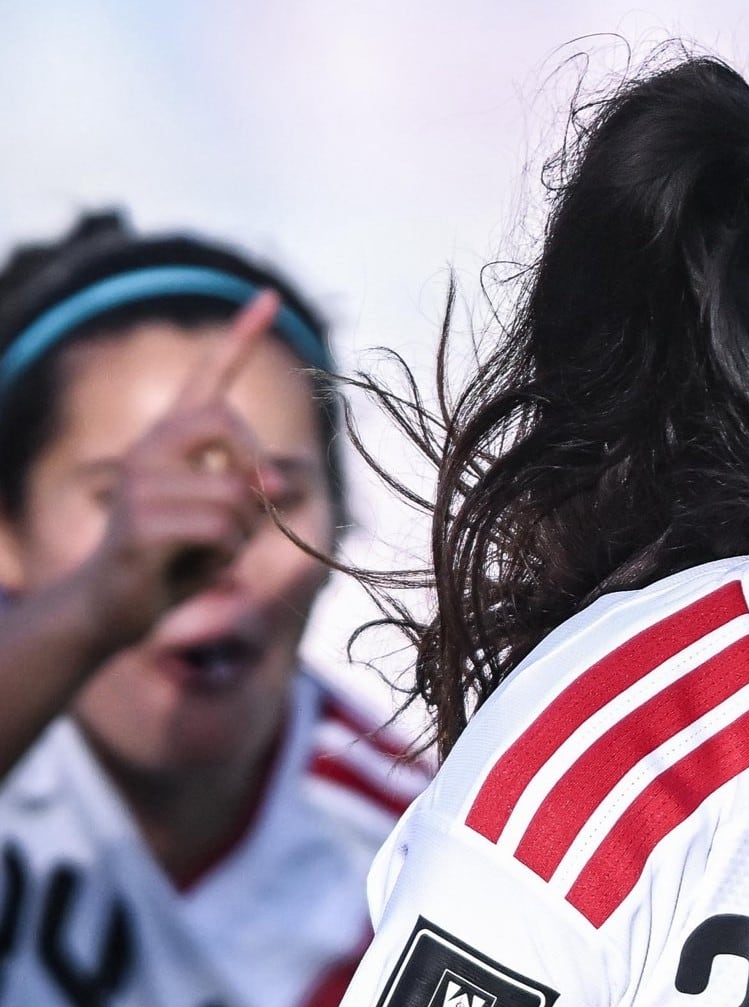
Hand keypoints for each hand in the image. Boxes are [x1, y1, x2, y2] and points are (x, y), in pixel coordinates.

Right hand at [76, 290, 287, 648]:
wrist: (112, 609)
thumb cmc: (175, 562)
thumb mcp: (227, 518)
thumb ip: (253, 489)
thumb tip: (276, 479)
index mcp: (171, 441)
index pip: (209, 377)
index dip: (241, 337)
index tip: (268, 296)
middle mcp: (149, 449)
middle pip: (227, 425)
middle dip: (253, 471)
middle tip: (240, 515)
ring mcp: (139, 483)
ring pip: (236, 492)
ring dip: (239, 534)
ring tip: (202, 551)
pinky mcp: (139, 523)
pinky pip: (220, 527)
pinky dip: (223, 554)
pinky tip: (189, 567)